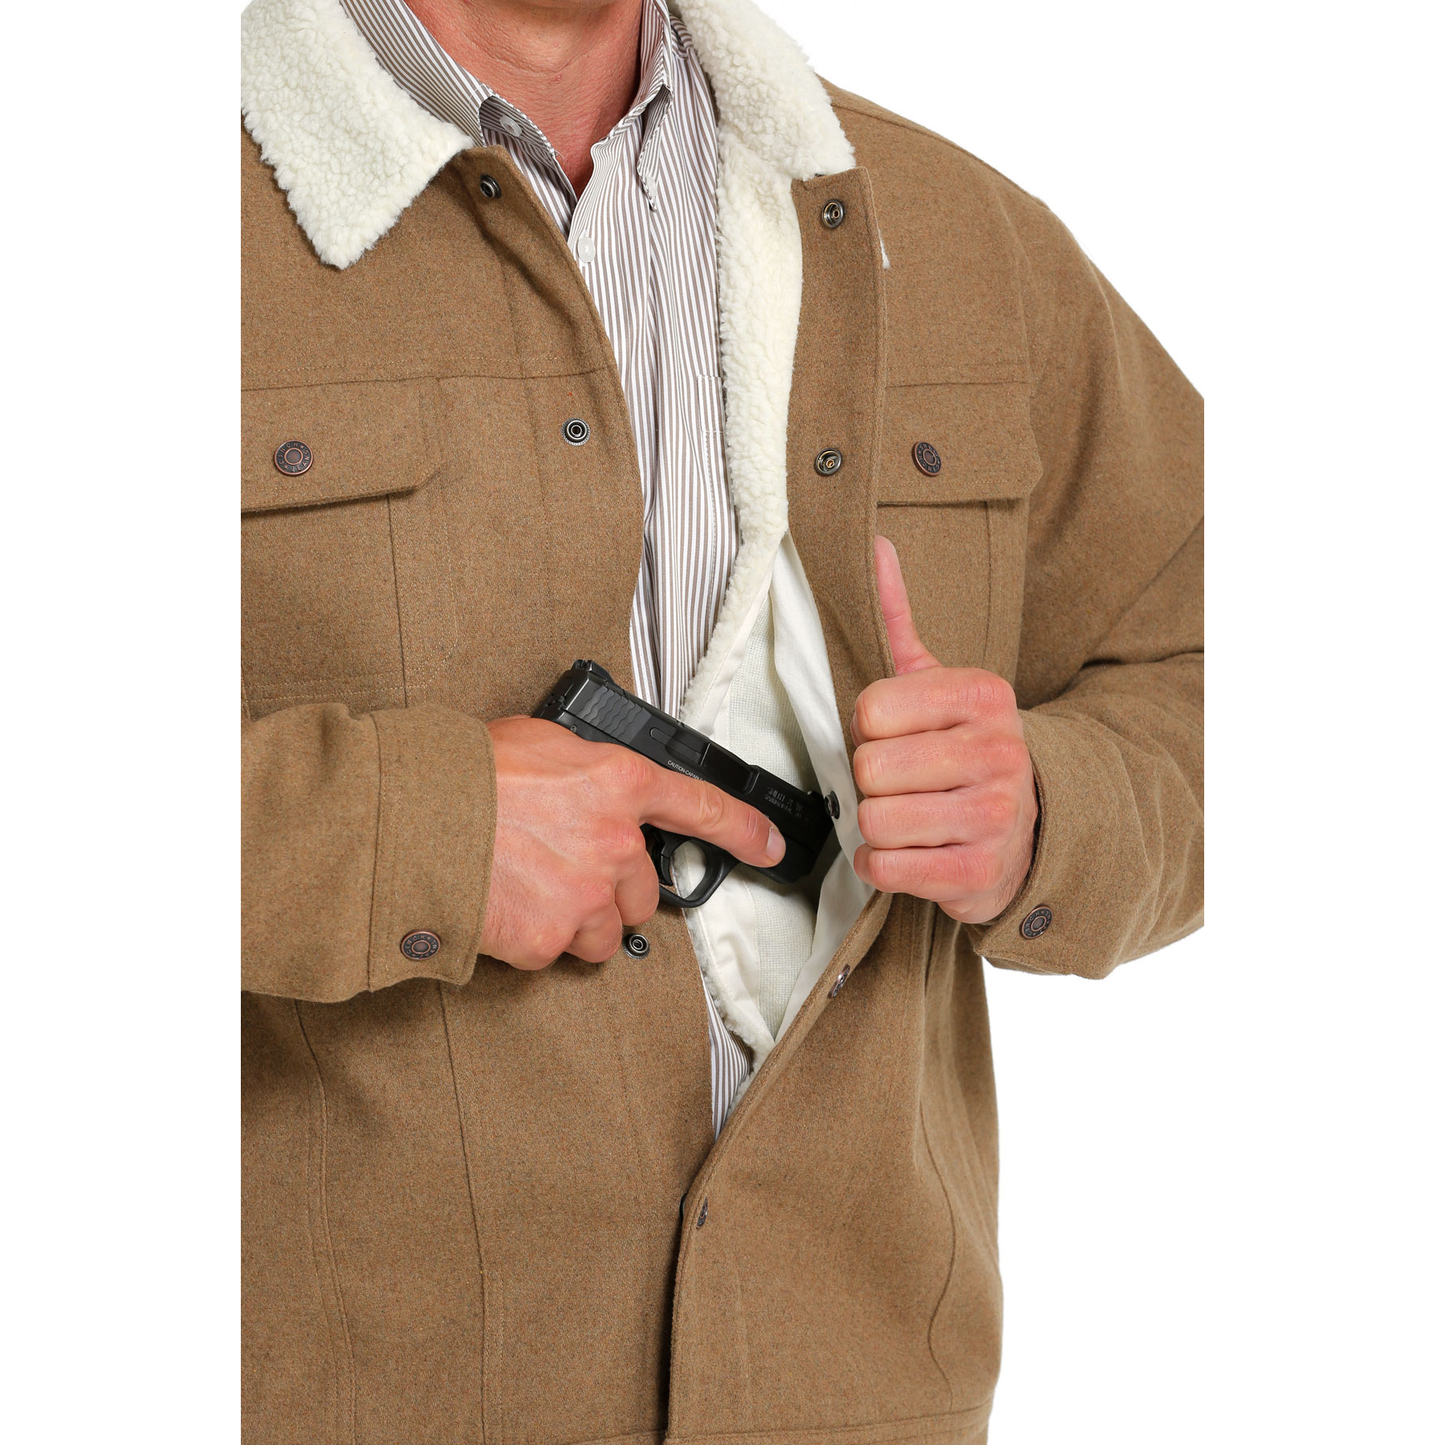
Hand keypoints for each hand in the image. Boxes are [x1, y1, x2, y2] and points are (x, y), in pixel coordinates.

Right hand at [479, 716, 784, 968]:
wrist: (412, 817)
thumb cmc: (466, 773)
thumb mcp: (544, 745)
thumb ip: (589, 773)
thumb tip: (595, 790)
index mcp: (619, 783)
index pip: (704, 809)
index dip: (744, 832)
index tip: (769, 848)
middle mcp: (616, 842)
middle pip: (644, 891)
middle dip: (612, 888)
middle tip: (563, 869)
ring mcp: (587, 894)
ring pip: (607, 930)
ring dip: (579, 919)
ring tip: (530, 887)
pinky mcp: (552, 937)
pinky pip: (558, 950)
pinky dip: (536, 937)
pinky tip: (506, 906)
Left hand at [851, 537, 1037, 923]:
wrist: (1025, 834)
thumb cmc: (962, 754)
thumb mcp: (938, 684)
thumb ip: (898, 620)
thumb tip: (875, 545)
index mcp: (983, 696)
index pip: (872, 708)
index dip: (867, 729)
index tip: (895, 736)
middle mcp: (998, 753)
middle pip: (870, 768)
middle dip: (870, 782)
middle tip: (902, 784)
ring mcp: (993, 816)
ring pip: (874, 820)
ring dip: (876, 827)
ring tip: (909, 818)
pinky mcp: (979, 874)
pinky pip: (886, 868)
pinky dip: (882, 866)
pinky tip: (911, 853)